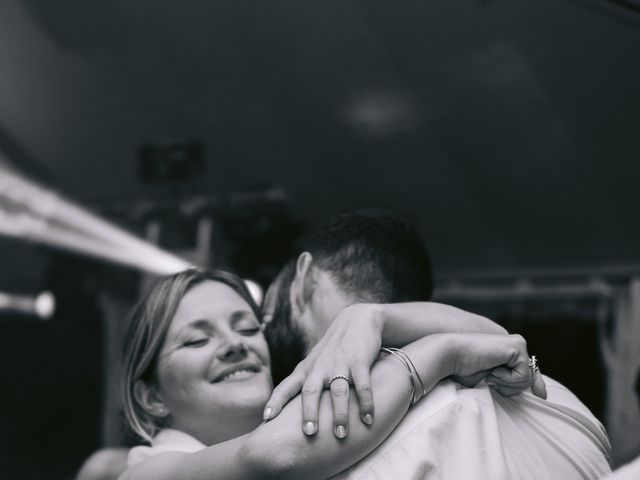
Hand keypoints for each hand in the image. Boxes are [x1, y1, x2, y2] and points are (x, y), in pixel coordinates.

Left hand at [263, 304, 383, 437]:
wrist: (357, 320)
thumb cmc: (332, 349)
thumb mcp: (314, 363)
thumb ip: (304, 383)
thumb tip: (288, 413)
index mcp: (307, 369)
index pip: (287, 386)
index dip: (276, 401)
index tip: (266, 418)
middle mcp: (320, 367)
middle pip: (311, 390)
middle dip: (309, 412)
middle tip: (309, 432)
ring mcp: (340, 364)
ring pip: (338, 391)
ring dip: (340, 414)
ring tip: (341, 435)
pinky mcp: (360, 361)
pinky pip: (363, 386)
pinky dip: (366, 403)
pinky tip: (369, 420)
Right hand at [450, 333, 546, 398]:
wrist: (451, 355)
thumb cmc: (465, 369)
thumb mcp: (494, 379)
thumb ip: (516, 383)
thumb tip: (543, 393)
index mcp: (510, 351)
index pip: (530, 372)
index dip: (534, 385)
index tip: (541, 395)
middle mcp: (517, 344)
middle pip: (530, 379)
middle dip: (511, 386)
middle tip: (490, 377)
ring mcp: (518, 344)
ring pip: (527, 379)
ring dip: (506, 383)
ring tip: (490, 372)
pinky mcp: (517, 346)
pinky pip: (523, 375)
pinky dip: (507, 378)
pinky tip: (492, 368)